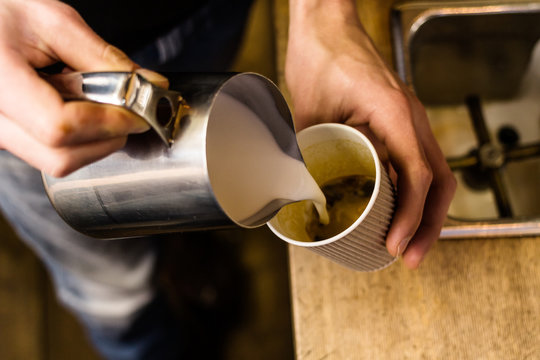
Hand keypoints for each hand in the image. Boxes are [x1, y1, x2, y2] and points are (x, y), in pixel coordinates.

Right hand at [0, 0, 166, 176]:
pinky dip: (79, 139)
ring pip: (58, 161)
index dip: (108, 123)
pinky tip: (77, 107)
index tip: (138, 111)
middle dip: (108, 137)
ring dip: (95, 139)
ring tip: (95, 101)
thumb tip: (147, 85)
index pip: (60, 126)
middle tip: (129, 111)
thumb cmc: (2, 13)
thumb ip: (103, 58)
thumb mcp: (54, 23)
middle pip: (61, 157)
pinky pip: (49, 155)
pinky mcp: (9, 139)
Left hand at [286, 0, 455, 268]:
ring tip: (408, 245)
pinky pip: (419, 162)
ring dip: (426, 213)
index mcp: (394, 114)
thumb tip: (291, 196)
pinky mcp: (399, 123)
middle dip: (428, 225)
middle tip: (409, 258)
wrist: (327, 26)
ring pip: (435, 174)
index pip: (418, 175)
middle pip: (439, 181)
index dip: (411, 216)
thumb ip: (302, 153)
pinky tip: (399, 213)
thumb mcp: (306, 110)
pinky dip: (415, 193)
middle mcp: (411, 118)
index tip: (395, 244)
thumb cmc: (320, 56)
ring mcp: (409, 120)